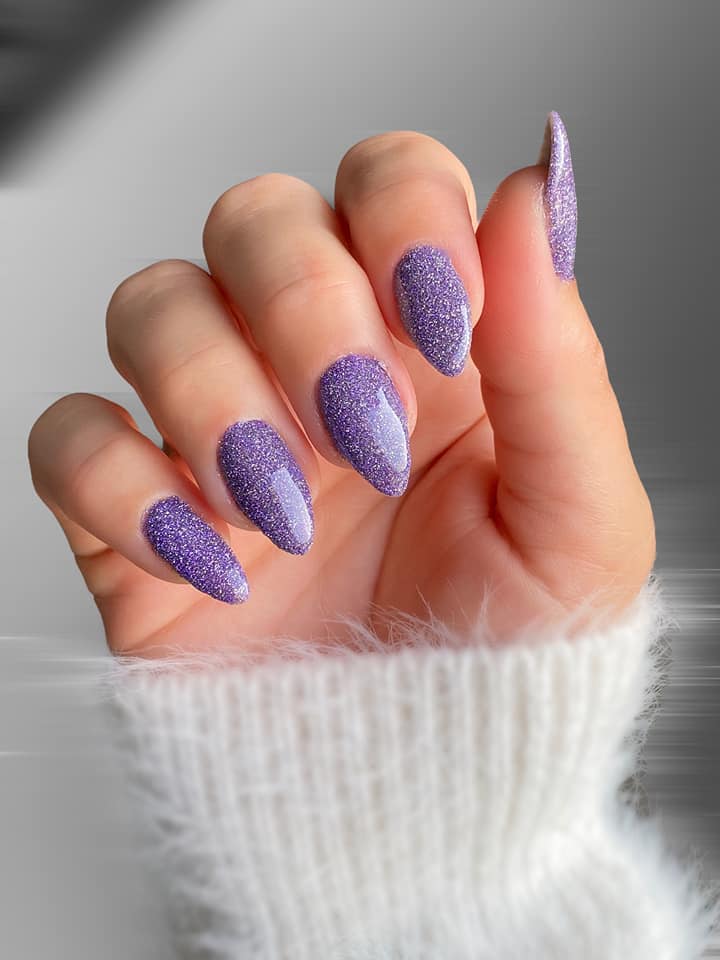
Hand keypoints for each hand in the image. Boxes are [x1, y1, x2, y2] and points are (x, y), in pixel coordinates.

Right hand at [28, 117, 654, 656]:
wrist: (422, 799)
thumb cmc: (509, 664)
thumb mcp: (577, 522)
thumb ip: (558, 359)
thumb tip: (538, 194)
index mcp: (431, 344)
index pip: (389, 181)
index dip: (401, 212)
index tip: (440, 318)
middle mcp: (316, 363)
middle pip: (255, 218)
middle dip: (302, 308)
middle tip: (361, 431)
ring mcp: (217, 431)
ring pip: (153, 305)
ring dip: (213, 396)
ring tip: (286, 512)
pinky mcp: (136, 511)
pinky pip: (70, 437)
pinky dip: (119, 487)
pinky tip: (203, 561)